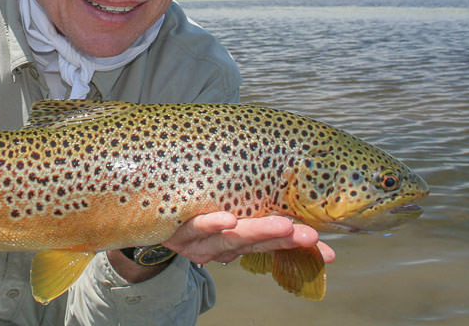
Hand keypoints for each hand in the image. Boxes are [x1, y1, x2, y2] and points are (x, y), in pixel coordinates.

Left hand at [163, 212, 334, 264]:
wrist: (143, 217)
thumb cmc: (192, 216)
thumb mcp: (225, 218)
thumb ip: (259, 218)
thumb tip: (301, 216)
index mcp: (233, 242)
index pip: (270, 246)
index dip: (297, 248)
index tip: (325, 251)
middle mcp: (218, 246)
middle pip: (253, 243)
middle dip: (281, 239)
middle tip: (307, 235)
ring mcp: (198, 239)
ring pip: (230, 238)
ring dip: (256, 232)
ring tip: (281, 225)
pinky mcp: (177, 229)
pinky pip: (195, 226)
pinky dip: (211, 223)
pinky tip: (226, 218)